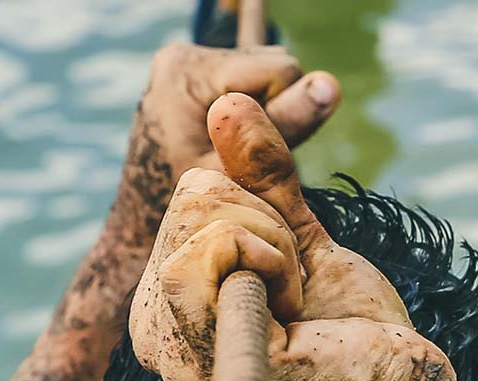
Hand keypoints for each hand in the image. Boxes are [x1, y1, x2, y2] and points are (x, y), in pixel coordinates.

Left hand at [112, 44, 340, 245]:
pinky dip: (253, 112)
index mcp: (188, 70)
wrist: (146, 228)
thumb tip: (331, 86)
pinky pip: (249, 83)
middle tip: (249, 157)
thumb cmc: (196, 208)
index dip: (285, 114)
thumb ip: (287, 126)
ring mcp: (186, 64)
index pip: (279, 69)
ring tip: (238, 154)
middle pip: (274, 66)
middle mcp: (183, 56)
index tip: (262, 153)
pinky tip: (236, 138)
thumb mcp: (246, 170)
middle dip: (276, 111)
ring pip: (266, 75)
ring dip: (266, 114)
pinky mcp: (193, 76)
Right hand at [129, 94, 461, 380]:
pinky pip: (215, 249)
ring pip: (204, 216)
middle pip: (193, 196)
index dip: (257, 211)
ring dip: (277, 245)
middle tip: (298, 292)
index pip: (188, 195)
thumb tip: (229, 103)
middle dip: (269, 224)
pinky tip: (296, 307)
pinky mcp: (208, 353)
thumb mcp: (303, 237)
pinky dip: (274, 257)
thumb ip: (264, 177)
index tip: (291, 275)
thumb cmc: (354, 332)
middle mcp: (154, 330)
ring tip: (297, 305)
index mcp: (165, 305)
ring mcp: (176, 348)